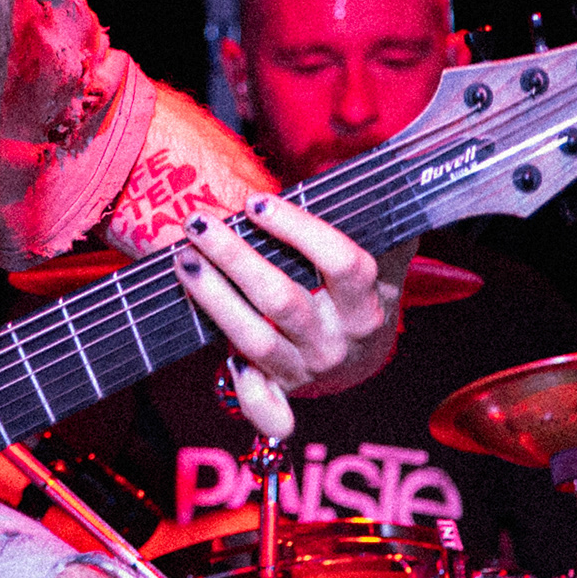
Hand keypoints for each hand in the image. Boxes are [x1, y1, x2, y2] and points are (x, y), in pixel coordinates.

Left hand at [173, 195, 406, 436]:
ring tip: (182, 258)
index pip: (343, 263)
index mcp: (368, 302)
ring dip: (214, 299)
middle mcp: (339, 339)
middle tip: (198, 223)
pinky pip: (266, 406)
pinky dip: (249, 398)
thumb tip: (393, 171)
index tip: (257, 202)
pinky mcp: (284, 390)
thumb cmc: (357, 291)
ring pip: (256, 339)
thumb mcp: (381, 259)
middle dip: (235, 258)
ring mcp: (309, 368)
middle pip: (283, 300)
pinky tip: (222, 366)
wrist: (362, 360)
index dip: (299, 230)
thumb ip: (380, 220)